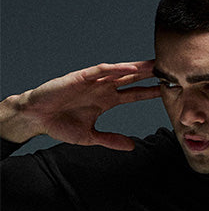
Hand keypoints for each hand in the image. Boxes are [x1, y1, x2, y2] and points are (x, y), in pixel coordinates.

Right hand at [1, 61, 158, 149]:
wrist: (36, 118)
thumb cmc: (60, 125)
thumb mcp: (91, 137)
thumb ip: (111, 140)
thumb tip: (132, 147)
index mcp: (107, 100)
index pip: (135, 94)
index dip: (152, 92)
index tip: (171, 91)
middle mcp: (103, 88)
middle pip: (133, 79)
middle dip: (150, 75)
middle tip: (171, 70)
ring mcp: (93, 82)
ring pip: (120, 71)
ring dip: (138, 67)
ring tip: (156, 64)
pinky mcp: (79, 77)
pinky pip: (101, 70)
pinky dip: (115, 68)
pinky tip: (130, 68)